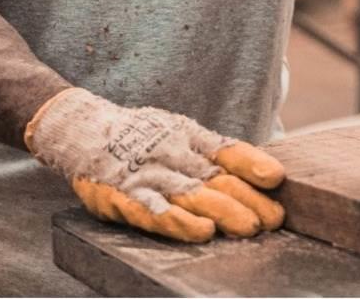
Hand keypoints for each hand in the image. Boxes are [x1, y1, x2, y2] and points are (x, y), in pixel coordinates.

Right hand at [25, 87, 285, 241]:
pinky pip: (150, 211)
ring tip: (246, 227)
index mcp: (188, 138)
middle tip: (274, 219)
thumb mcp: (181, 133)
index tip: (277, 179)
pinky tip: (197, 231)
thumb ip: (217, 152)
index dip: (252, 164)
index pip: (226, 150)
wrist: (82, 129)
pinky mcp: (121, 195)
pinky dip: (175, 221)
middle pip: (214, 179)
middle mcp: (171, 154)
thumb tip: (264, 170)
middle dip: (246, 200)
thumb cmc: (142, 136)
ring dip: (219, 212)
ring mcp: (147, 175)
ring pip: (188, 195)